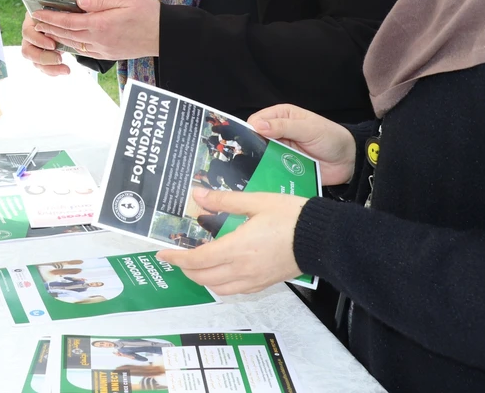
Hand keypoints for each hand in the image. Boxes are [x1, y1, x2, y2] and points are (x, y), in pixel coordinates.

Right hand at [20, 0, 91, 74]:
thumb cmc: (73, 0)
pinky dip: (53, 71)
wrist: (84, 10)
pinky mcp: (46, 52)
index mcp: (34, 17)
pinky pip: (44, 66)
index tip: (52, 44)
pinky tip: (65, 70)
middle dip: (42, 56)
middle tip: (59, 57)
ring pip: (35, 61)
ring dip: (48, 66)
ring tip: (65, 68)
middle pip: (27, 49)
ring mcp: (38, 44)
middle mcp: (33, 31)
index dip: (38, 39)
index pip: (28, 31)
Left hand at [30, 0, 158, 60]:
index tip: (37, 13)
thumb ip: (100, 1)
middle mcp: (99, 40)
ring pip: (74, 44)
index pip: (68, 21)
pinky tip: (67, 41)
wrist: (166, 36)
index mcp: (101, 25)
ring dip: (58, 38)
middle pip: (67, 34)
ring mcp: (103, 50)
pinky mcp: (108, 55)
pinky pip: (84, 51)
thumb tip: (79, 1)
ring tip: (46, 30)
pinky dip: (72, 45)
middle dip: (49, 28)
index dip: (51, 18)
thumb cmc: (148, 13)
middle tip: (34, 22)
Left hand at [156, 190, 306, 294]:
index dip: (177, 258)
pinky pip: (235, 290)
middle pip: (204, 278)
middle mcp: (242, 269)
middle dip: (186, 270)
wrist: (322, 238)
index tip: (163, 254)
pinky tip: (221, 271)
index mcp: (237, 249)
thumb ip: (224, 201)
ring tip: (196, 264)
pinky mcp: (265, 283)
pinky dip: (221, 284)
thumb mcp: (256, 201)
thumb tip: (198, 194)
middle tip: (177, 257)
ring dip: (202, 279)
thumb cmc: (291, 216)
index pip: (197, 260)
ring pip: (218, 288)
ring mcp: (254, 279)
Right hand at [247, 104, 356, 185]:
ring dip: (257, 164)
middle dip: (250, 149)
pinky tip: (261, 180)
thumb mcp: (309, 128)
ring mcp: (280, 151)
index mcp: (281, 116)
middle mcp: (277, 132)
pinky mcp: (284, 167)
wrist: (348, 162)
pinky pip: (270, 170)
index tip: (245, 143)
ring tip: (250, 173)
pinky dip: (267, 174)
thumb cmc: (331, 138)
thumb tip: (257, 125)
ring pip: (260, 157)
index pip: (256, 121)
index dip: (249, 131)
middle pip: (254, 140)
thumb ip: (284, 126)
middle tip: (245, 160)